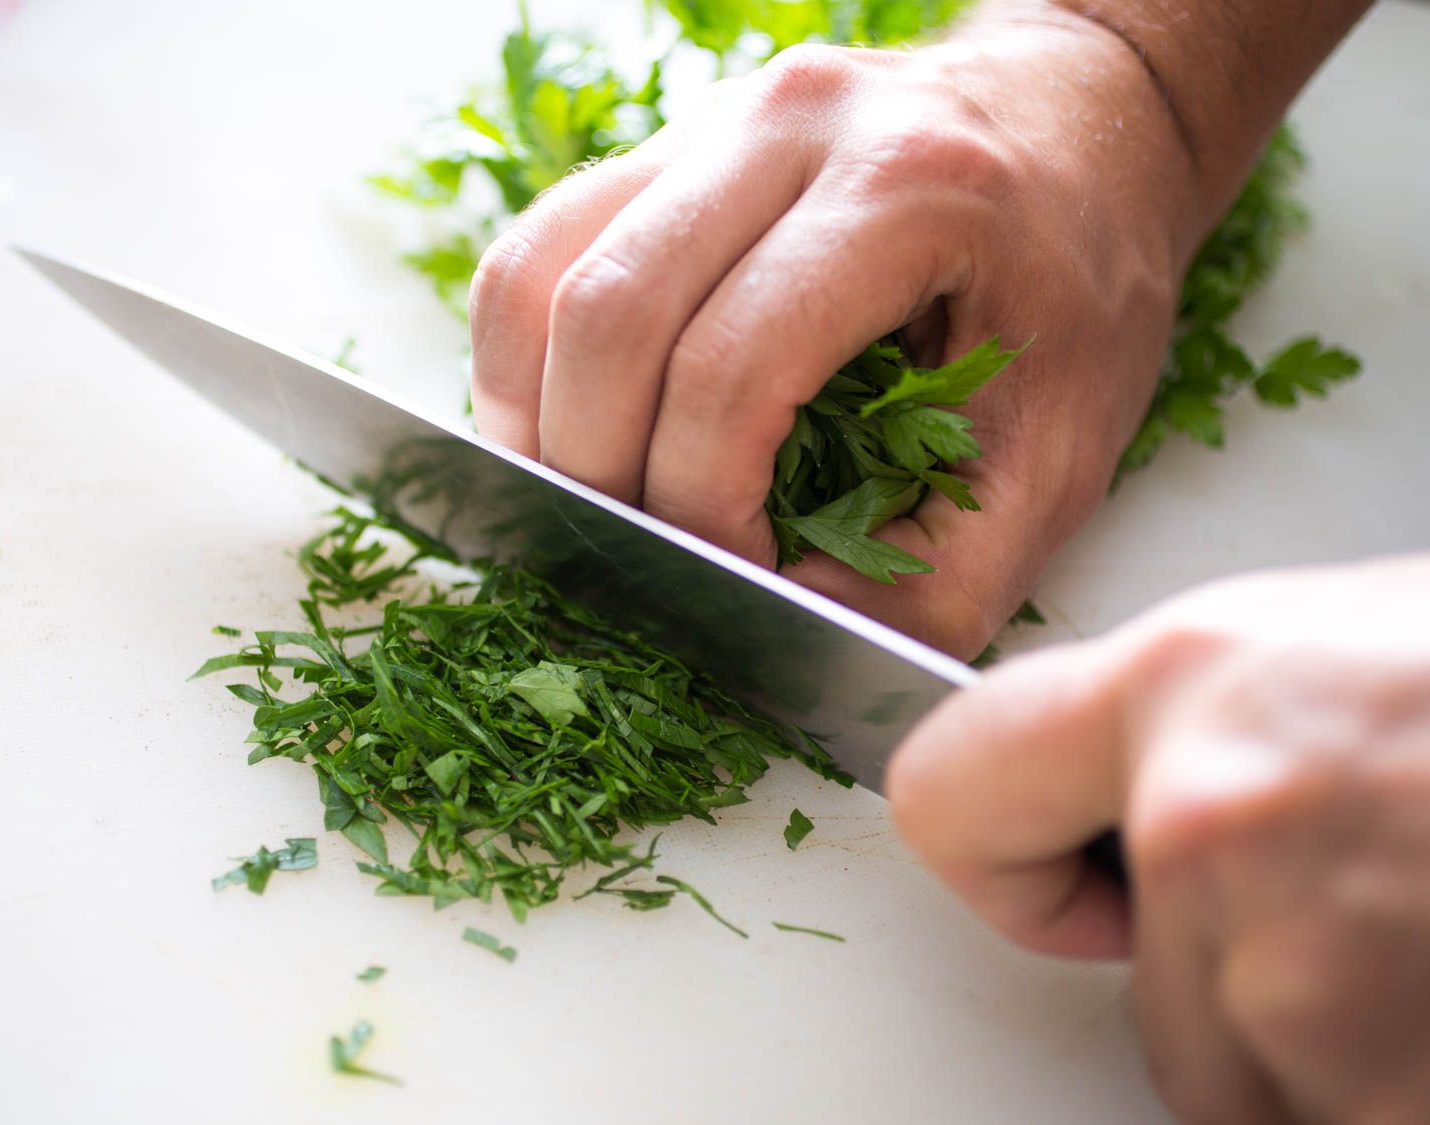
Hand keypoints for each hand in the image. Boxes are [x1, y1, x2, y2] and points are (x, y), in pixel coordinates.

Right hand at [468, 2, 1202, 657]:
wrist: (1083, 127)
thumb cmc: (1085, 288)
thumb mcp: (1060, 450)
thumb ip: (942, 576)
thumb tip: (788, 632)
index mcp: (912, 191)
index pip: (729, 370)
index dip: (698, 507)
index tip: (729, 581)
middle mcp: (794, 126)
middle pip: (607, 315)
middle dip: (595, 473)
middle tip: (635, 560)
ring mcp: (717, 120)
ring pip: (540, 272)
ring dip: (532, 415)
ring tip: (573, 504)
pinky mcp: (671, 144)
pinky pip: (539, 248)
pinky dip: (524, 358)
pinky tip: (562, 429)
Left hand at [888, 554, 1429, 1122]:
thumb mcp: (1332, 638)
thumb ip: (1190, 722)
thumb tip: (1120, 787)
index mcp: (1185, 681)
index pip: (947, 791)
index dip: (1007, 868)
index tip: (1056, 887)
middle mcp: (1206, 816)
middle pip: (1139, 986)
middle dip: (1233, 976)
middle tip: (1365, 897)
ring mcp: (1293, 964)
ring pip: (1239, 1076)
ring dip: (1323, 1046)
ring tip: (1423, 928)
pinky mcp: (1377, 1086)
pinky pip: (1326, 1121)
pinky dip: (1382, 1089)